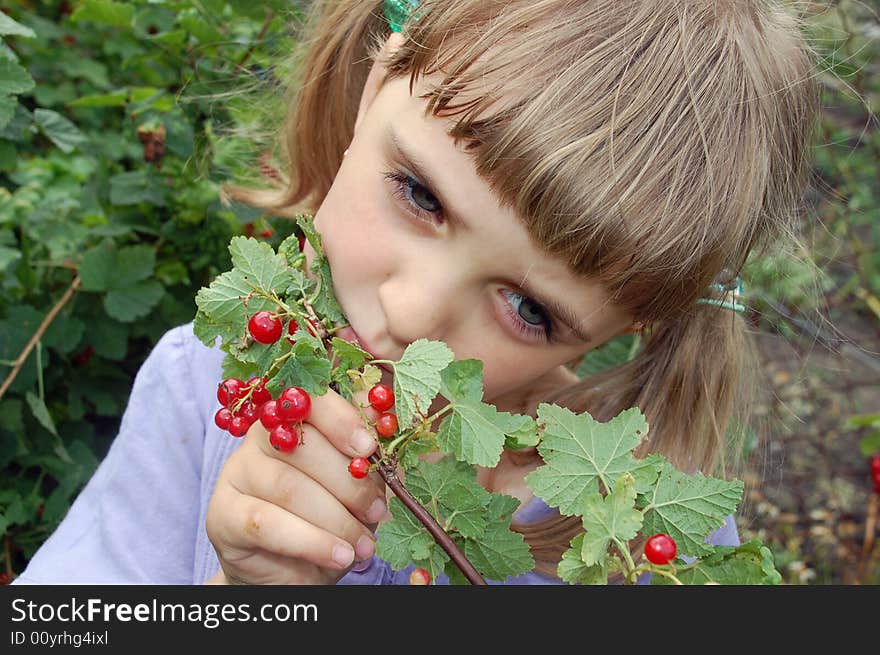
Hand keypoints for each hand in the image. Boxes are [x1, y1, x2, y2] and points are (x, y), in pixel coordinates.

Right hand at [206, 384, 387, 584]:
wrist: (294, 568)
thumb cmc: (332, 516)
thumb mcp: (358, 484)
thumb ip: (368, 451)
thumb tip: (385, 415)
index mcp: (294, 418)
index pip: (311, 401)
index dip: (341, 419)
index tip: (369, 447)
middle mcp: (259, 438)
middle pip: (303, 445)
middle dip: (349, 482)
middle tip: (377, 511)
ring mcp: (237, 473)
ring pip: (289, 487)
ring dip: (337, 520)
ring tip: (364, 545)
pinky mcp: (224, 514)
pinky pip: (268, 523)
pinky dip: (312, 542)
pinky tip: (339, 556)